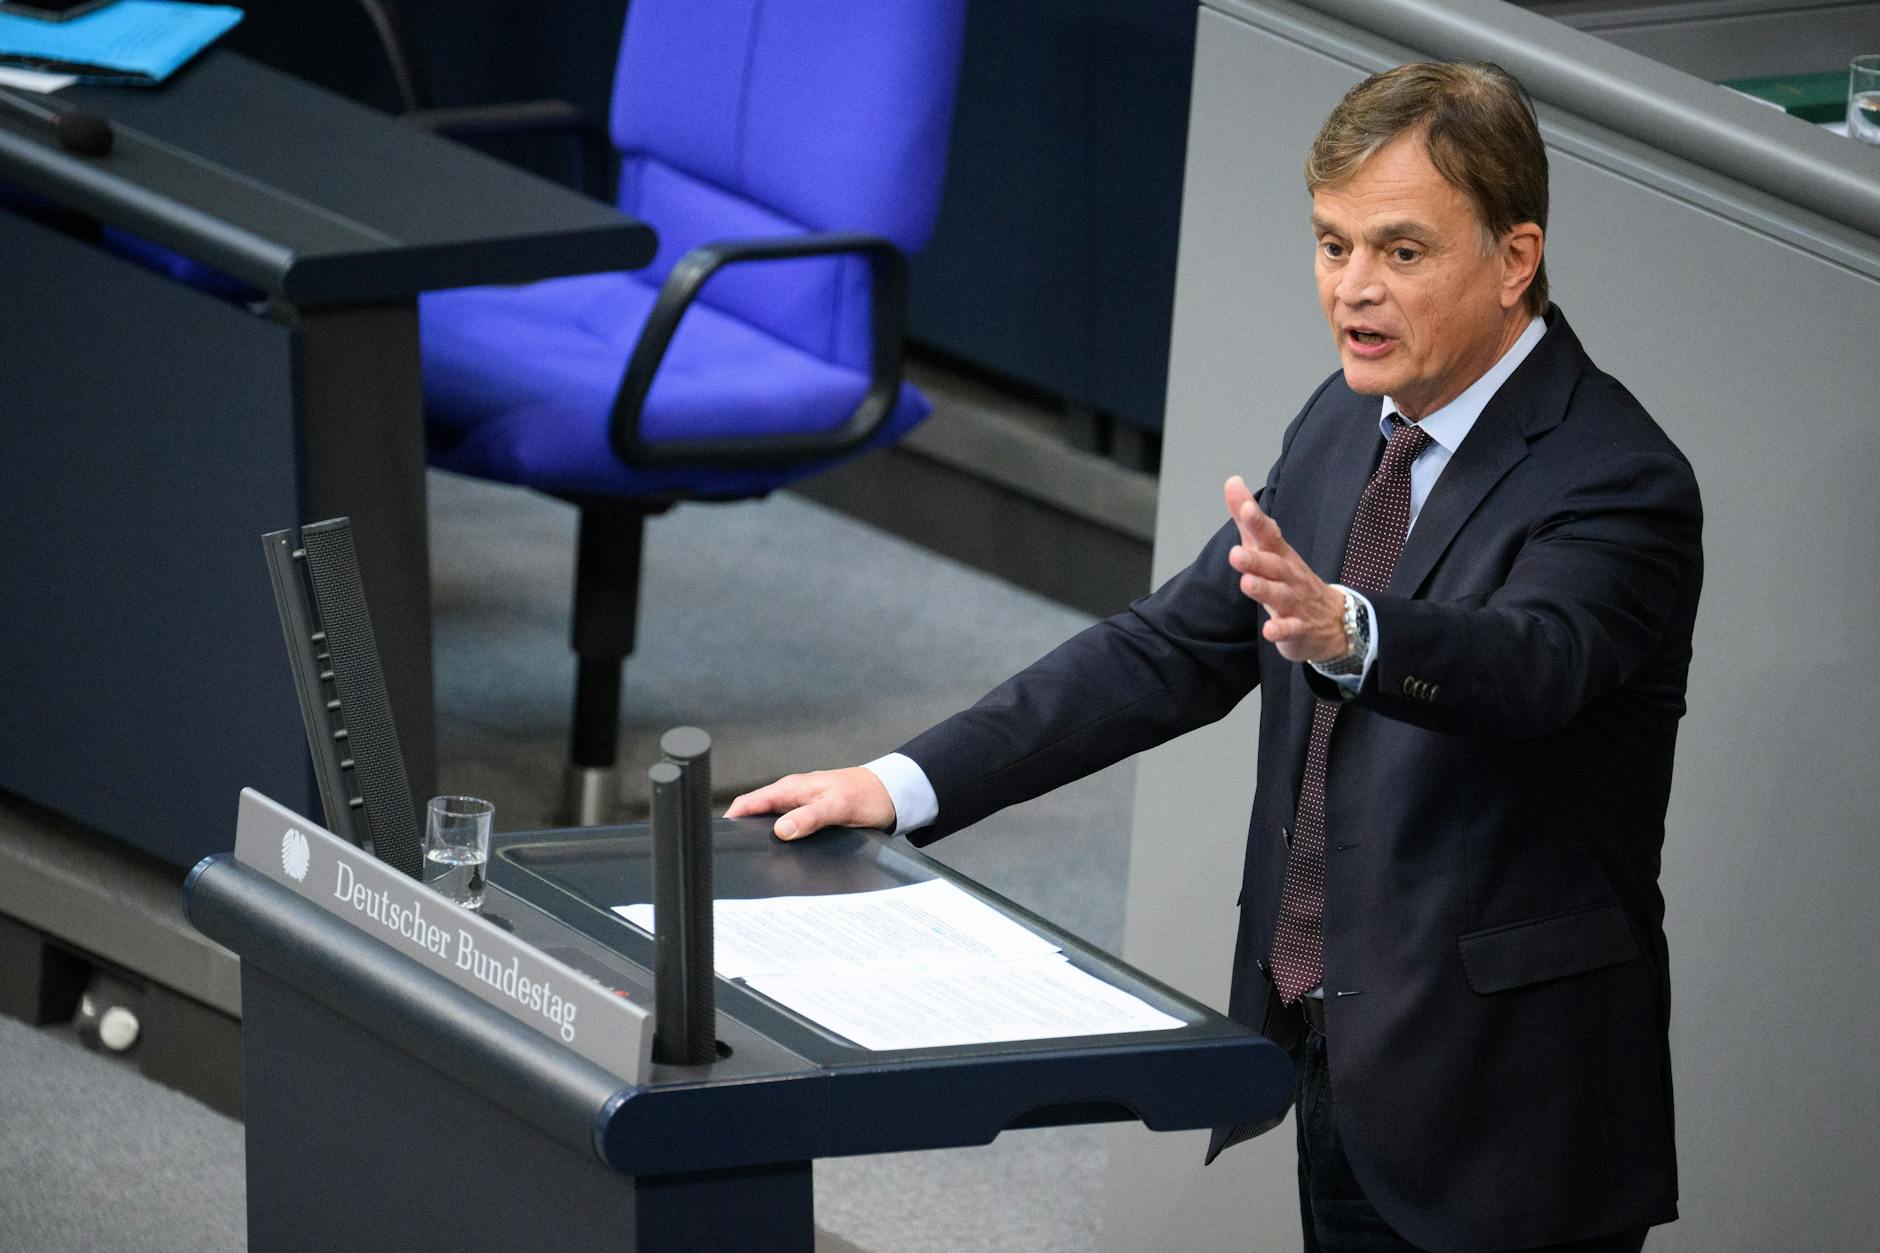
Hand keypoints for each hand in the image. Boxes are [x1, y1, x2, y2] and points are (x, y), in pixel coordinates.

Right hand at [724, 767, 896, 841]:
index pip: (750, 802)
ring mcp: (801, 808)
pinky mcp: (812, 819)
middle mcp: (793, 797)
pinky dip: (783, 842)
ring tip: (758, 863)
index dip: (732, 818)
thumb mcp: (837, 807)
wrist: (891, 794)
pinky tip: (784, 857)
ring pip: (772, 825)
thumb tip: (781, 830)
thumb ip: (809, 817)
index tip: (721, 837)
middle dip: (745, 833)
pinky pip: (789, 831)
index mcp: (791, 789)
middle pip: (757, 816)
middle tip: (737, 858)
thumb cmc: (866, 794)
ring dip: (765, 840)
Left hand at [1223, 475, 1347, 663]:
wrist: (1335, 620)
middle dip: (1255, 559)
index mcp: (1280, 554)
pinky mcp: (1298, 628)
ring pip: (1280, 595)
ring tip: (1247, 584)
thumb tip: (1232, 481)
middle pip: (1272, 565)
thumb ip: (1248, 518)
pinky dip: (1281, 631)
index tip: (1243, 507)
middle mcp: (1288, 575)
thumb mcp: (1270, 547)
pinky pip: (1290, 630)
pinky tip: (1269, 631)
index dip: (1256, 521)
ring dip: (1264, 589)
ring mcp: (1295, 602)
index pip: (1267, 534)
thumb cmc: (1292, 578)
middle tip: (1235, 553)